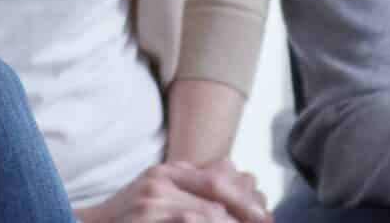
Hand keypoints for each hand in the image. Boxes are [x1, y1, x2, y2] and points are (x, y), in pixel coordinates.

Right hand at [77, 160, 266, 222]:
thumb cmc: (123, 222)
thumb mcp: (157, 202)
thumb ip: (189, 197)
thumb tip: (236, 199)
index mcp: (170, 172)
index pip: (221, 180)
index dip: (248, 201)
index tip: (267, 218)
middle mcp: (163, 177)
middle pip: (220, 192)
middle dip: (248, 214)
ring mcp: (153, 195)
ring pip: (208, 211)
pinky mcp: (145, 211)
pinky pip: (190, 219)